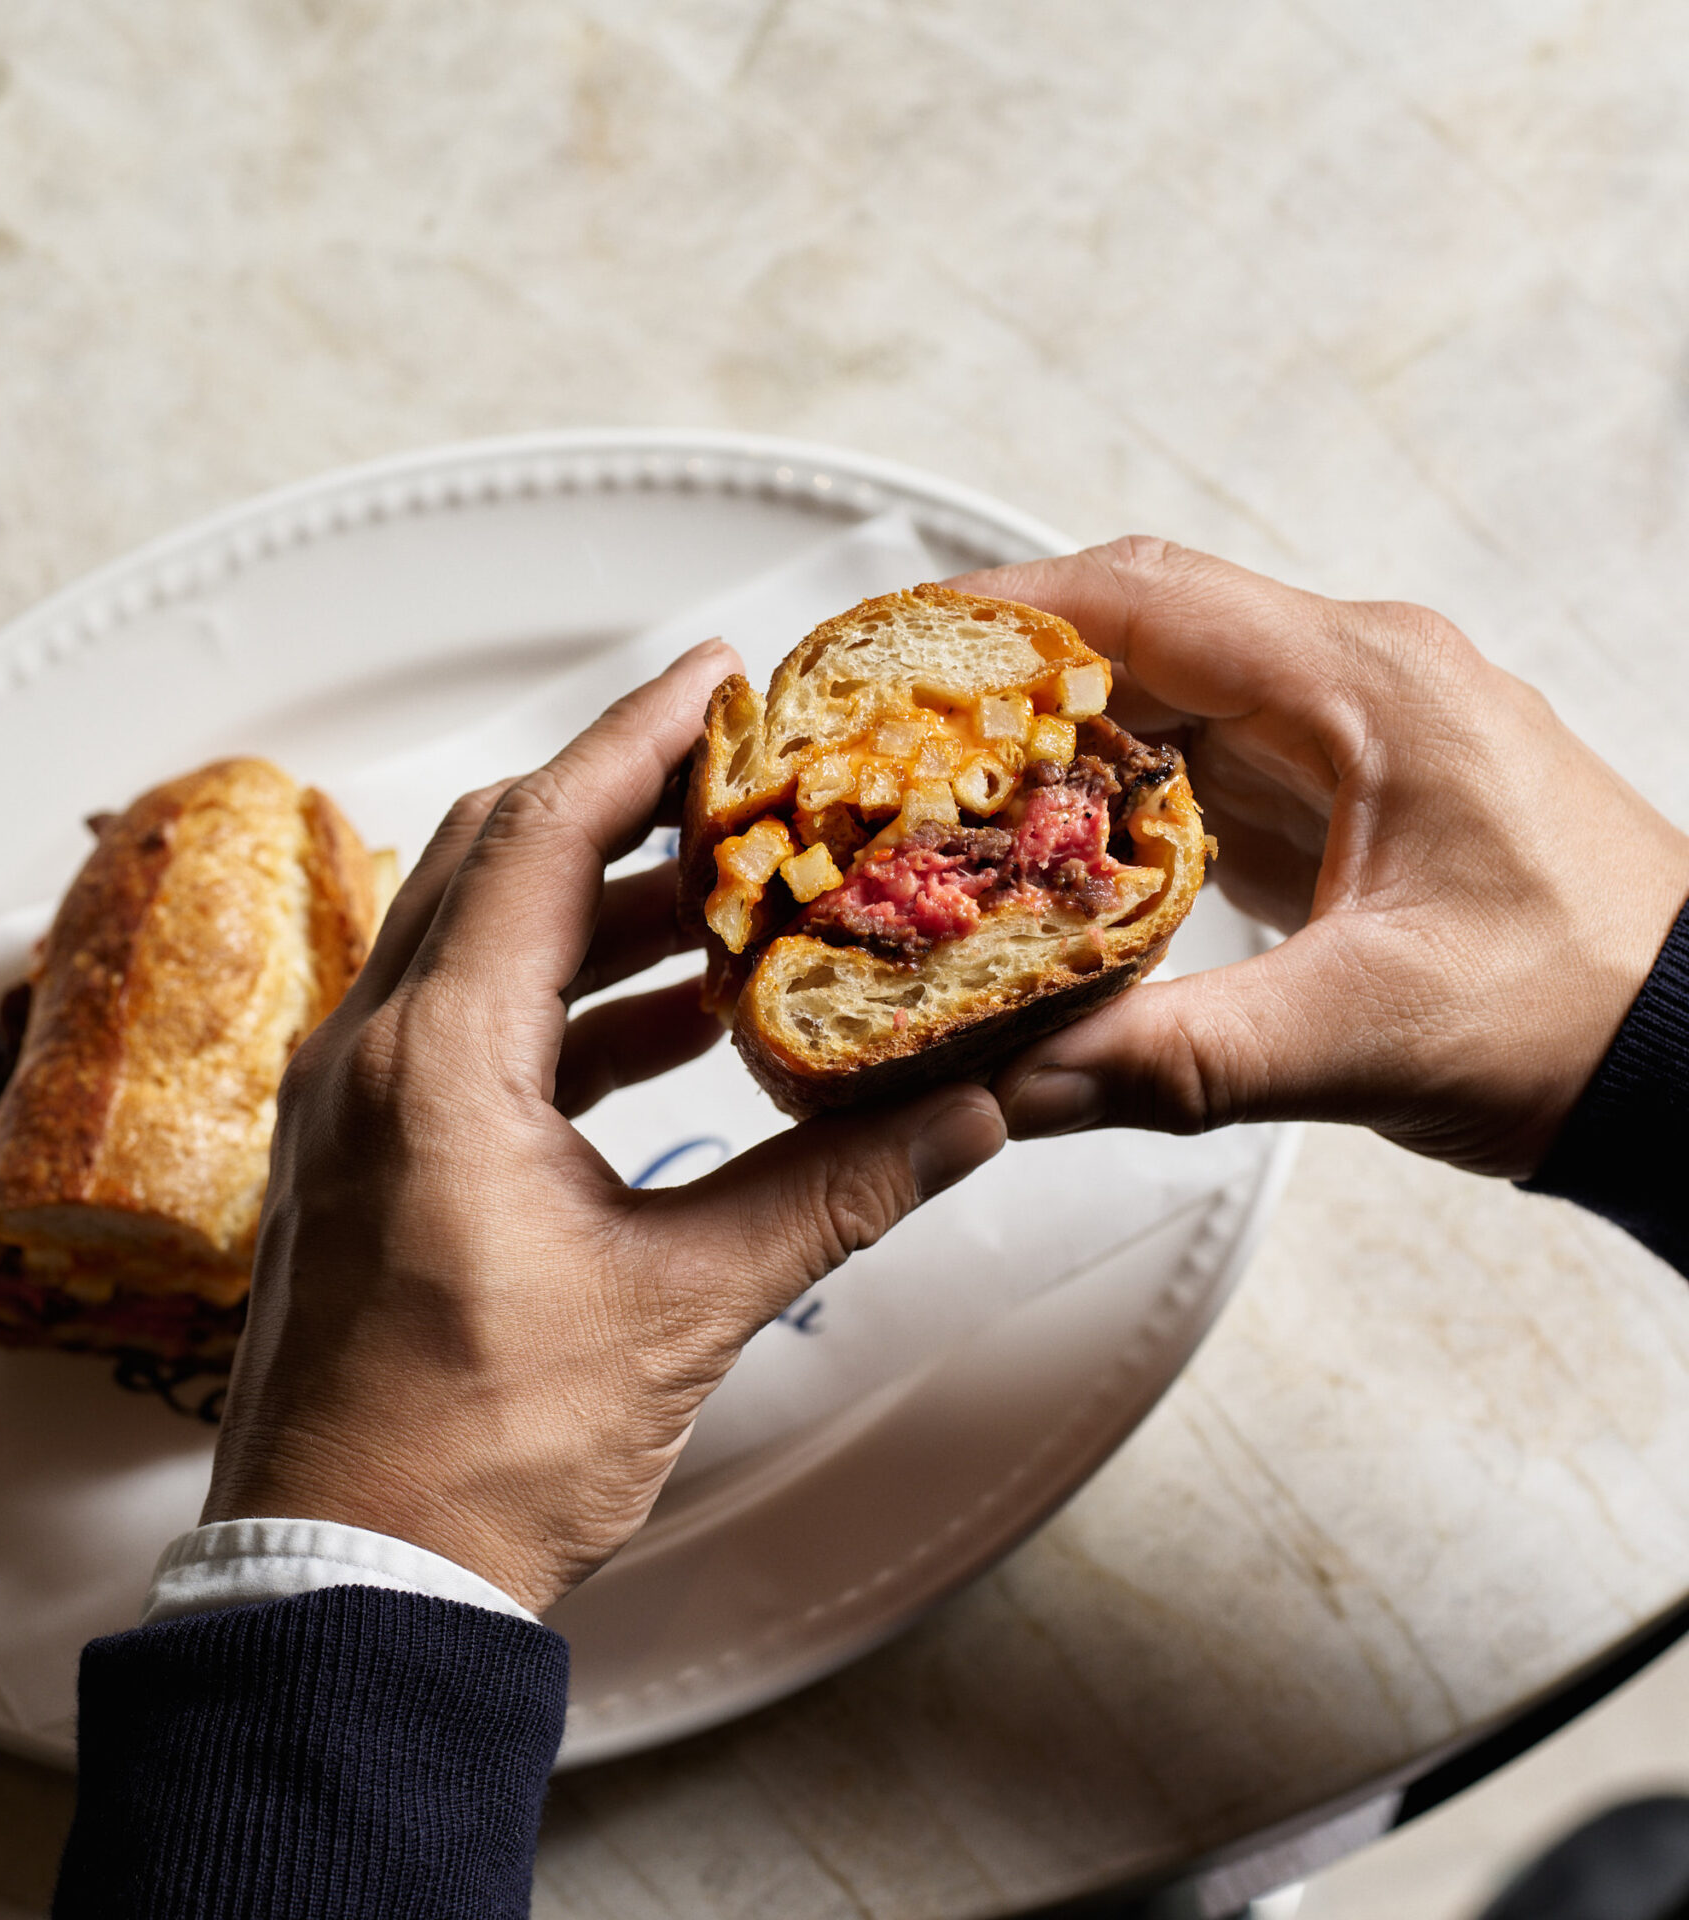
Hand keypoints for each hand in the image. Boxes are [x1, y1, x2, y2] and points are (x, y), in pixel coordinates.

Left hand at [202, 642, 1006, 1613]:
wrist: (349, 1577)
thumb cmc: (477, 1455)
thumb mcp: (683, 1306)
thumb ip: (830, 1192)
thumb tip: (962, 1115)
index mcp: (432, 1063)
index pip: (538, 836)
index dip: (636, 740)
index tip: (716, 679)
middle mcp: (366, 1059)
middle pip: (491, 863)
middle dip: (621, 809)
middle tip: (741, 787)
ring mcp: (347, 1108)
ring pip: (473, 943)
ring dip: (598, 913)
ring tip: (736, 910)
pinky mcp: (357, 1160)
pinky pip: (461, 1028)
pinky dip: (563, 1004)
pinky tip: (667, 1029)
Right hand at [953, 538, 1688, 1177]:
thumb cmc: (1587, 1014)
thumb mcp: (1360, 1035)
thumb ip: (1170, 1059)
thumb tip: (1011, 1083)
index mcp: (1372, 688)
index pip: (1144, 598)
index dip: (997, 615)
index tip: (889, 649)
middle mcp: (1360, 683)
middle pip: (1135, 631)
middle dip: (996, 680)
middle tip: (879, 733)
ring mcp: (1352, 736)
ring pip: (1159, 695)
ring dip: (1047, 741)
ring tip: (933, 797)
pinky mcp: (1344, 796)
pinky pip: (1195, 759)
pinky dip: (1106, 793)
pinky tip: (1042, 850)